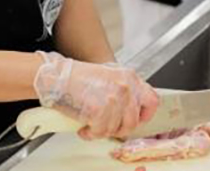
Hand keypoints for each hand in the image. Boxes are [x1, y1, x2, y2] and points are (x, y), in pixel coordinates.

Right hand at [33, 51, 158, 139]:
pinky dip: (91, 134)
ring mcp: (113, 98)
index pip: (152, 100)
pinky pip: (100, 133)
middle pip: (134, 121)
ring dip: (102, 131)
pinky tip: (83, 126)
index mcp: (129, 77)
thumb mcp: (109, 76)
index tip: (136, 120)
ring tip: (91, 123)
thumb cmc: (77, 77)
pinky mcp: (100, 110)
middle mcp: (125, 87)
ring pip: (116, 129)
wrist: (56, 77)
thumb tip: (132, 109)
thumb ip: (124, 90)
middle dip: (119, 128)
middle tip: (107, 126)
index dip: (145, 115)